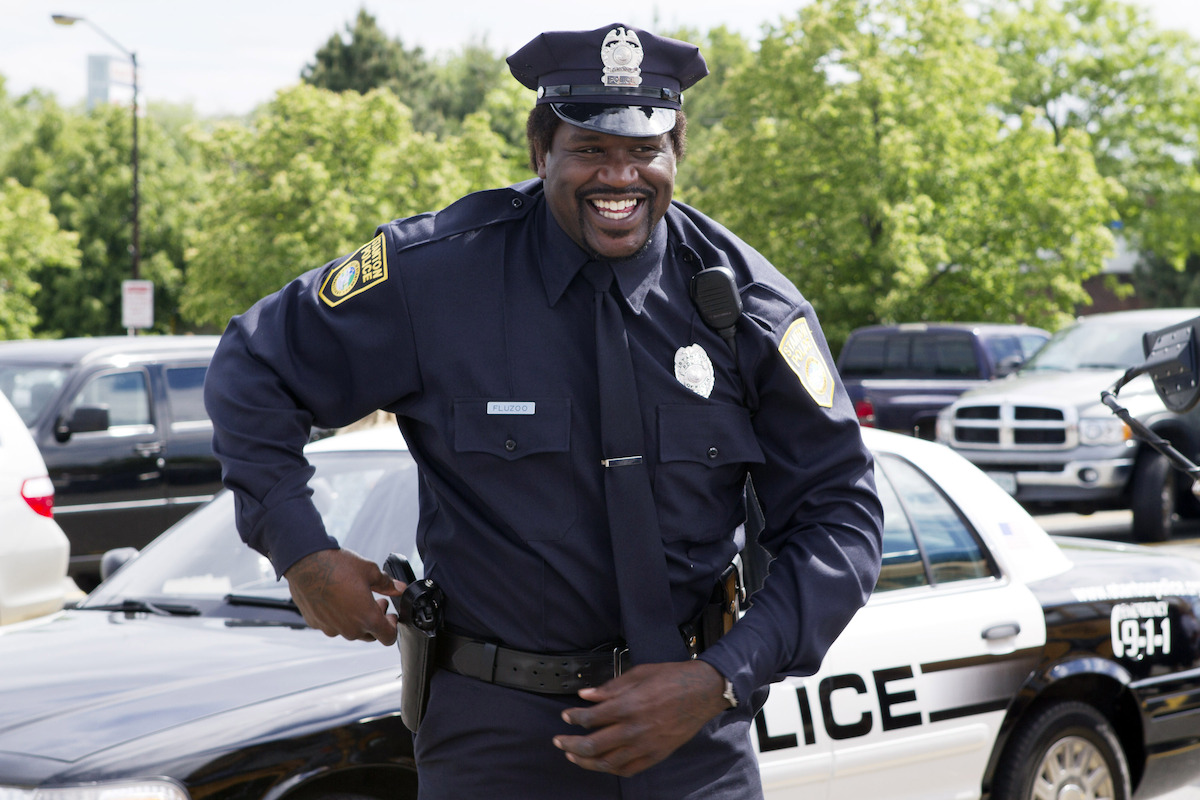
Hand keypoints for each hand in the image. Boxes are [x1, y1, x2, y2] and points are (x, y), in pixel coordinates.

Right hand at [284, 548, 403, 644]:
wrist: (306, 563)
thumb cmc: (338, 566)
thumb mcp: (370, 571)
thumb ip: (387, 584)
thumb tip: (399, 588)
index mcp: (367, 618)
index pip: (388, 638)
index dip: (392, 626)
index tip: (389, 614)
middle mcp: (349, 629)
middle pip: (370, 635)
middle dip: (375, 620)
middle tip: (375, 601)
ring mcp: (331, 628)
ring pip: (350, 631)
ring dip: (356, 619)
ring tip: (354, 598)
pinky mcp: (316, 624)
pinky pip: (332, 625)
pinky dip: (337, 616)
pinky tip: (336, 598)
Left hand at [553, 659, 730, 776]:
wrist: (703, 691)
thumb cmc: (672, 678)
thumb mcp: (639, 674)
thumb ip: (610, 687)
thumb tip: (586, 695)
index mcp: (629, 705)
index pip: (591, 718)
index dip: (574, 718)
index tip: (566, 716)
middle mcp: (635, 729)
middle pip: (593, 745)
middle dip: (571, 744)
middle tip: (559, 741)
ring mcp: (646, 745)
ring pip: (608, 762)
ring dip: (586, 761)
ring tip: (573, 756)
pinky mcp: (656, 755)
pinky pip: (628, 769)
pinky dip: (611, 769)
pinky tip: (601, 764)